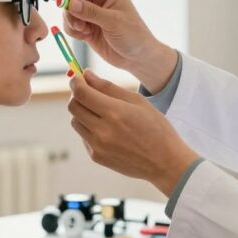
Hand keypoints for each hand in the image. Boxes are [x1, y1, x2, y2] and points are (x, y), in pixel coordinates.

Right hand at [62, 0, 176, 92]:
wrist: (138, 57)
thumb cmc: (133, 36)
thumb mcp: (113, 22)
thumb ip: (90, 12)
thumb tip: (69, 2)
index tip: (65, 5)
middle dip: (69, 10)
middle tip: (77, 25)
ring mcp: (91, 12)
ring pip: (69, 11)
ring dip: (71, 22)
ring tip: (84, 31)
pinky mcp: (87, 26)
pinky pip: (70, 24)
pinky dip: (73, 31)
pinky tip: (85, 37)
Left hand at [68, 70, 198, 195]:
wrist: (165, 162)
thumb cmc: (155, 128)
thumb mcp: (137, 101)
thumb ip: (108, 87)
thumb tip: (87, 75)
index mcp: (115, 113)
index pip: (81, 93)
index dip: (76, 82)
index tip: (77, 76)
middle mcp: (103, 131)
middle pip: (73, 107)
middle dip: (77, 95)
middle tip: (88, 91)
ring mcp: (98, 146)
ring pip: (75, 122)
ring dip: (82, 112)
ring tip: (100, 111)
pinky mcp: (96, 157)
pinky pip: (83, 136)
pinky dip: (89, 128)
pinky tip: (107, 129)